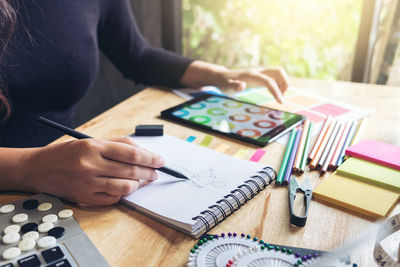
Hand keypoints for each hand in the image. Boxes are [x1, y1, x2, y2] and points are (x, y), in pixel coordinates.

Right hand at [21, 137, 163, 204]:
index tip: (160, 161)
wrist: (38, 168)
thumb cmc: (67, 153)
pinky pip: (113, 199)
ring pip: (125, 187)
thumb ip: (117, 144)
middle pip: (131, 170)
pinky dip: (123, 194)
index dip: (150, 158)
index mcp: (94, 147)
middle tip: (156, 172)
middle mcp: (91, 165)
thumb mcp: (90, 141)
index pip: (131, 153)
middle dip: (149, 172)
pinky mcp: (85, 198)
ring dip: (139, 184)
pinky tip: (124, 188)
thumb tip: (142, 151)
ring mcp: (88, 183)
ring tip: (141, 180)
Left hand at [180, 61, 289, 102]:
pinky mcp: (261, 76)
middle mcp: (258, 72)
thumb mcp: (227, 87)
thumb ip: (234, 86)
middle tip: (282, 97)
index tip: (280, 102)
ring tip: (279, 96)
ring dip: (283, 83)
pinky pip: (275, 77)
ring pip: (278, 73)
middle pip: (278, 71)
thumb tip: (242, 86)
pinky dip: (279, 84)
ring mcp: (261, 73)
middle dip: (285, 83)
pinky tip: (276, 93)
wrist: (223, 77)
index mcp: (252, 75)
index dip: (276, 91)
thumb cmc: (225, 83)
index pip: (269, 81)